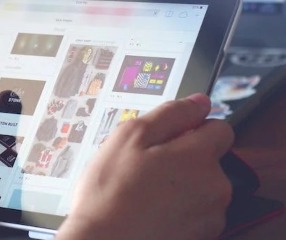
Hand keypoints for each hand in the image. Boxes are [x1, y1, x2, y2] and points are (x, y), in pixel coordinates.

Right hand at [57, 94, 233, 239]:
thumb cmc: (109, 193)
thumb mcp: (129, 137)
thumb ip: (169, 114)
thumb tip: (198, 102)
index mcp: (199, 155)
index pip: (219, 127)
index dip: (192, 127)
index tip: (168, 137)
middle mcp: (215, 185)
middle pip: (209, 159)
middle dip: (183, 158)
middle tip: (145, 166)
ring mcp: (210, 214)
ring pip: (202, 186)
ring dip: (180, 185)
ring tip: (144, 191)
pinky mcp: (202, 235)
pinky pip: (195, 212)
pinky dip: (178, 209)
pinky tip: (150, 210)